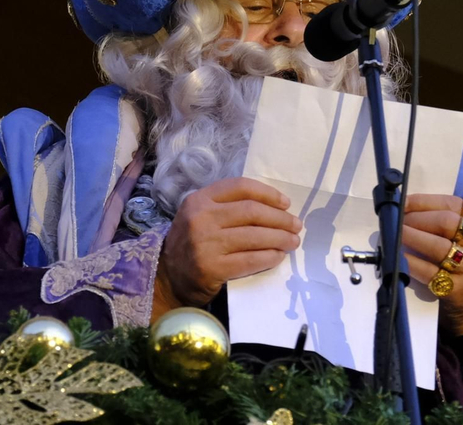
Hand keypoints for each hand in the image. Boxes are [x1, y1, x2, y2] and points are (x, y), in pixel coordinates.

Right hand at [154, 177, 301, 317]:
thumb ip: (227, 206)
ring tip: (293, 241)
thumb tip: (272, 207)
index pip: (241, 187)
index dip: (268, 193)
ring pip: (254, 236)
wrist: (167, 276)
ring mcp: (206, 244)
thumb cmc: (191, 242)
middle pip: (252, 211)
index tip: (285, 203)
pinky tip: (278, 256)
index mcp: (200, 199)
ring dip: (280, 238)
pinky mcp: (213, 268)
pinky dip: (269, 257)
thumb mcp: (200, 214)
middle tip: (296, 225)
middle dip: (280, 218)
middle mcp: (202, 218)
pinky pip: (250, 260)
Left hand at [401, 194, 462, 335]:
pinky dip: (411, 262)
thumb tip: (404, 207)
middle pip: (445, 222)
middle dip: (416, 219)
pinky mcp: (459, 288)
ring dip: (412, 237)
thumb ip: (443, 219)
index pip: (452, 204)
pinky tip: (399, 257)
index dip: (423, 201)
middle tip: (397, 221)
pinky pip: (429, 271)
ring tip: (395, 235)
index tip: (402, 202)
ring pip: (438, 246)